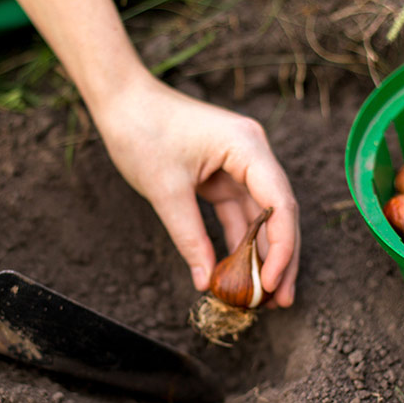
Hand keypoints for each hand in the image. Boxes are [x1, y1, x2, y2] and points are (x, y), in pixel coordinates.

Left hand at [90, 75, 299, 306]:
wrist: (121, 100)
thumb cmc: (142, 131)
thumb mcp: (166, 190)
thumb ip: (189, 236)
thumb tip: (205, 281)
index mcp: (247, 146)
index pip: (280, 203)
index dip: (283, 248)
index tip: (274, 284)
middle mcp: (252, 153)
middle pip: (278, 213)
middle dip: (280, 258)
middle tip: (281, 301)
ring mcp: (238, 164)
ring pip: (259, 217)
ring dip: (261, 255)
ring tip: (263, 297)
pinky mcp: (222, 174)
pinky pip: (237, 213)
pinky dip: (238, 242)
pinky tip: (239, 273)